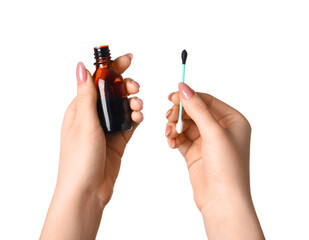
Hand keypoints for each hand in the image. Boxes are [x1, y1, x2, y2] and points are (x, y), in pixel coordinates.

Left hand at [41, 54, 142, 239]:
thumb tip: (81, 66)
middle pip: (113, 92)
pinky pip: (130, 122)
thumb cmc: (80, 159)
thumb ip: (86, 94)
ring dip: (134, 101)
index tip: (128, 58)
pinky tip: (140, 117)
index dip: (113, 68)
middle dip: (127, 85)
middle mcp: (93, 116)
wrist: (87, 191)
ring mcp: (106, 128)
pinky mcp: (117, 139)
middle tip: (134, 87)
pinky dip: (137, 117)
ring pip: (124, 106)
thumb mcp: (83, 122)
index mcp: (80, 108)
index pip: (98, 81)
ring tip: (139, 106)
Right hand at [165, 83, 263, 238]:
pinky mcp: (196, 152)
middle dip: (180, 113)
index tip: (172, 96)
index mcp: (233, 120)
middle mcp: (221, 129)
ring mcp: (207, 141)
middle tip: (169, 116)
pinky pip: (181, 138)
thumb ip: (198, 109)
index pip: (207, 100)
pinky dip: (174, 138)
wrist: (221, 200)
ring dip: (174, 126)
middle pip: (194, 112)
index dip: (189, 97)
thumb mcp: (213, 133)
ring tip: (169, 133)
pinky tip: (171, 142)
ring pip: (186, 125)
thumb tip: (184, 87)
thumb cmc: (227, 168)